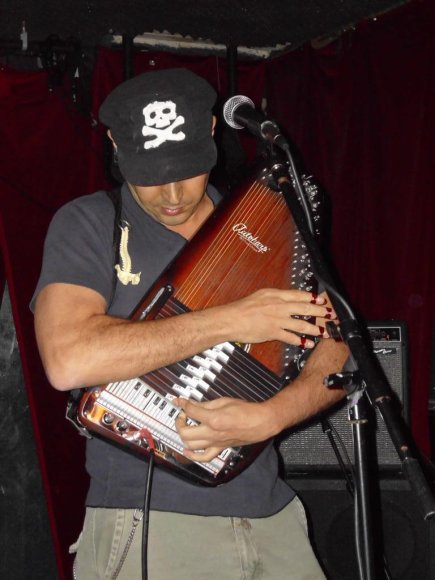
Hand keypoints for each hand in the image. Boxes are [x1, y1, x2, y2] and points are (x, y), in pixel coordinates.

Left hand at [174, 396, 275, 462]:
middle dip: (179, 422)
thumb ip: (205, 404)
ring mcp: (215, 443)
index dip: (183, 404)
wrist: (260, 422)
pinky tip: (187, 450)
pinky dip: (193, 455)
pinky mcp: (219, 449)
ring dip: (184, 436)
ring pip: (190, 445)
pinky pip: (204, 457)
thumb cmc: (245, 410)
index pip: (190, 411)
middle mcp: (211, 433)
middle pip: (185, 432)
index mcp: (213, 418)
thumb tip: (191, 403)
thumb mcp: (223, 401)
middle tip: (183, 415)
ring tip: (186, 427)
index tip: (179, 401)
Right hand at [221, 288, 335, 347]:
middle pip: (304, 308)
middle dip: (320, 312)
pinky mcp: (273, 332)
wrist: (230, 319)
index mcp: (275, 295)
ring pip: (301, 323)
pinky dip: (301, 341)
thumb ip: (275, 298)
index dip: (312, 298)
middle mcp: (278, 305)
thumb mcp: (260, 296)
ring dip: (314, 328)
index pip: (298, 295)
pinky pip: (291, 337)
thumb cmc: (242, 308)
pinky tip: (309, 343)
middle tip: (331, 315)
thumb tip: (287, 300)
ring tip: (324, 332)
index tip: (323, 300)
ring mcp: (277, 319)